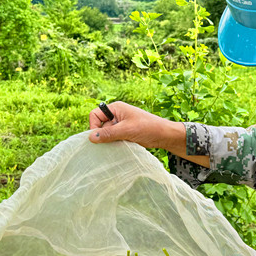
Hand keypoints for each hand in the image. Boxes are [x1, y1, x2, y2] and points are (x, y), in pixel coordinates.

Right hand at [88, 101, 209, 166]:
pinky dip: (116, 144)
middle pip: (100, 126)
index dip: (94, 126)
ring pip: (107, 134)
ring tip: (121, 144)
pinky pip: (114, 139)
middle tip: (113, 142)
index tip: (99, 138)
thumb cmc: (148, 128)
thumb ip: (109, 133)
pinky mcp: (125, 133)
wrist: (165, 135)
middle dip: (104, 135)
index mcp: (116, 108)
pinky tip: (123, 147)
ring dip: (111, 141)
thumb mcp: (127, 130)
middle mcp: (117, 115)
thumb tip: (91, 137)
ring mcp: (121, 125)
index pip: (95, 115)